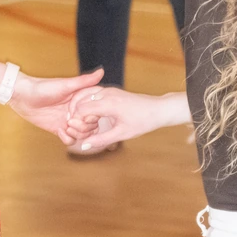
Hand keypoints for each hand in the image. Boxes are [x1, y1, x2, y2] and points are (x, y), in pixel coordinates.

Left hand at [1, 68, 105, 143]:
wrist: (21, 96)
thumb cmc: (42, 87)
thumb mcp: (65, 85)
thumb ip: (84, 81)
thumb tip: (102, 71)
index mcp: (82, 101)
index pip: (97, 113)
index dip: (92, 116)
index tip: (81, 114)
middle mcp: (77, 111)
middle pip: (92, 127)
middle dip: (84, 127)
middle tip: (70, 121)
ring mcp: (69, 121)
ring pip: (83, 135)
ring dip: (76, 134)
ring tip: (65, 126)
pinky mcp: (59, 129)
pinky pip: (71, 140)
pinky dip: (67, 139)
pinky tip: (59, 130)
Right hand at [67, 86, 183, 151]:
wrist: (158, 109)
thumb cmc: (143, 121)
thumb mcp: (122, 134)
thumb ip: (101, 139)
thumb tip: (83, 146)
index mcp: (109, 103)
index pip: (81, 110)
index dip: (78, 122)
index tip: (84, 132)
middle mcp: (106, 93)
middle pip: (79, 102)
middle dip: (79, 116)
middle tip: (88, 129)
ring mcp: (107, 90)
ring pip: (83, 97)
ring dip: (83, 111)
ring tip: (93, 123)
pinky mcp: (109, 90)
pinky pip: (91, 96)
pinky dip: (89, 106)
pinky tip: (96, 117)